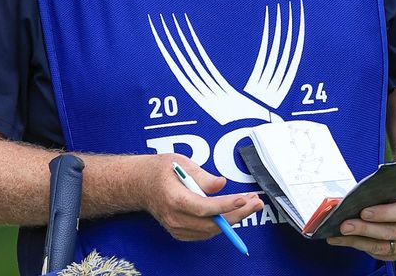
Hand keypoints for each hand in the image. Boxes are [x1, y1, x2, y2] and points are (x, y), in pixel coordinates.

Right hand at [141, 155, 263, 240]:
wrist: (139, 184)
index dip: (226, 205)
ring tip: (250, 205)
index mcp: (173, 198)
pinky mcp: (180, 233)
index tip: (243, 199)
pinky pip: (206, 233)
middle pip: (212, 223)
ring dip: (234, 219)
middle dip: (238, 213)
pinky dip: (221, 224)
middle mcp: (174, 217)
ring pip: (212, 230)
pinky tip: (233, 212)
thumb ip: (202, 176)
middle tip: (256, 202)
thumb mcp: (180, 162)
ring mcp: (176, 228)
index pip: (204, 207)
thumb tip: (221, 184)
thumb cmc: (159, 170)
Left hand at [326, 191, 395, 260]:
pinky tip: (344, 241)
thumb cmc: (393, 199)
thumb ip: (372, 195)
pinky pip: (378, 254)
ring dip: (357, 241)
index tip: (363, 213)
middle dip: (364, 229)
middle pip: (389, 232)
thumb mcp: (388, 192)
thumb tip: (343, 201)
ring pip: (382, 247)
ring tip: (339, 236)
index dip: (382, 213)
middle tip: (344, 226)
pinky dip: (359, 247)